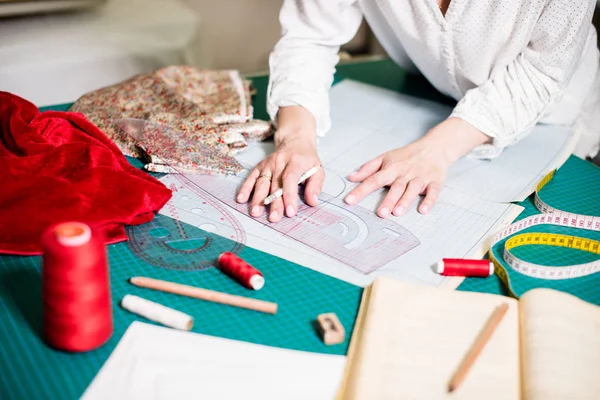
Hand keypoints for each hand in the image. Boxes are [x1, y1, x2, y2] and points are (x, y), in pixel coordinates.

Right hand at [236, 106, 323, 222]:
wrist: (294, 141)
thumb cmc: (306, 159)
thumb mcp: (317, 170)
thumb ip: (315, 186)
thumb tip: (312, 202)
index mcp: (295, 162)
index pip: (290, 179)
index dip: (289, 196)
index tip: (290, 211)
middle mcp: (279, 162)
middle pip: (275, 185)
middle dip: (273, 203)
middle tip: (273, 218)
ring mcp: (267, 164)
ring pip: (262, 183)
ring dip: (257, 199)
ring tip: (255, 213)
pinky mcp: (259, 167)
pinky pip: (251, 178)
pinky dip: (245, 189)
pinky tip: (241, 199)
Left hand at [344, 118, 489, 217]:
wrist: (434, 147)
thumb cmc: (406, 156)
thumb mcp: (385, 158)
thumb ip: (368, 169)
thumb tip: (351, 177)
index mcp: (391, 168)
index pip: (374, 179)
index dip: (361, 190)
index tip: (350, 200)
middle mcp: (405, 173)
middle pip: (395, 187)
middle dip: (388, 200)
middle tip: (381, 213)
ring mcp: (420, 177)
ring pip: (412, 190)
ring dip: (405, 201)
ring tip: (397, 212)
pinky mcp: (434, 182)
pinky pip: (432, 192)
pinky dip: (429, 200)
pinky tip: (423, 210)